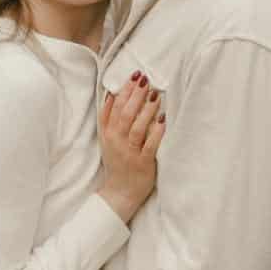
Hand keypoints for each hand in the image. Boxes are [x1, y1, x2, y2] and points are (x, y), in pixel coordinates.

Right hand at [95, 71, 165, 222]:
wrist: (119, 193)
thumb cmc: (117, 163)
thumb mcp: (107, 139)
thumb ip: (108, 118)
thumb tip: (112, 93)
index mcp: (108, 133)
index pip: (115, 107)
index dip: (124, 90)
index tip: (134, 76)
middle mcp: (117, 141)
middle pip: (125, 114)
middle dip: (135, 95)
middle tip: (146, 80)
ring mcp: (129, 152)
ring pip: (137, 127)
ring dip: (146, 110)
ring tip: (155, 95)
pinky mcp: (143, 163)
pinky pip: (150, 145)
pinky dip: (156, 132)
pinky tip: (163, 119)